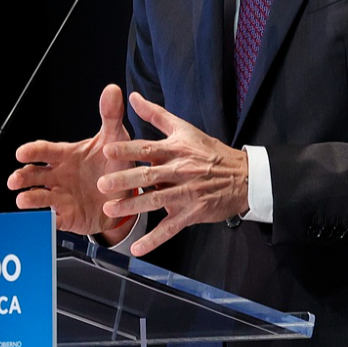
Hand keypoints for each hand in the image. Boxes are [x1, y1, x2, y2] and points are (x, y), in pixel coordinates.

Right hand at [8, 84, 136, 241]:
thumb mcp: (115, 138)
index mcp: (66, 155)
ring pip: (40, 197)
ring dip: (30, 198)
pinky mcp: (67, 216)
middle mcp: (58, 175)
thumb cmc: (113, 163)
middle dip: (23, 177)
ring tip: (23, 200)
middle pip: (35, 174)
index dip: (33, 151)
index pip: (45, 151)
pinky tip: (44, 220)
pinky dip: (49, 220)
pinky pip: (55, 219)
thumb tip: (112, 89)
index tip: (22, 152)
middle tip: (14, 180)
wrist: (124, 194)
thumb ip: (111, 116)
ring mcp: (61, 196)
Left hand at [98, 91, 248, 257]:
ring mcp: (187, 194)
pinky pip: (171, 228)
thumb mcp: (186, 129)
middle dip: (125, 181)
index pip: (149, 148)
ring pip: (157, 201)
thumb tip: (133, 97)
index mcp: (177, 150)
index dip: (128, 149)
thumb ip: (156, 115)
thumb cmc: (211, 153)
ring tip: (111, 210)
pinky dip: (155, 240)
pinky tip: (138, 249)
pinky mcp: (193, 213)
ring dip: (134, 207)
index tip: (108, 149)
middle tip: (102, 184)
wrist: (245, 177)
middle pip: (150, 176)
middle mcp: (181, 171)